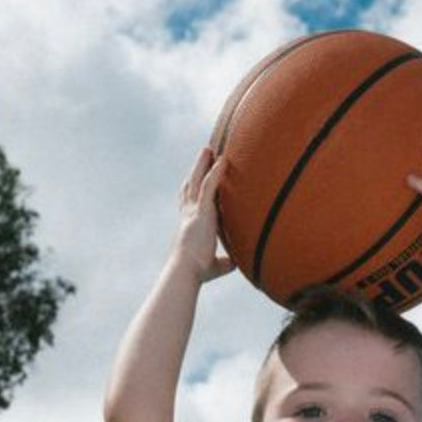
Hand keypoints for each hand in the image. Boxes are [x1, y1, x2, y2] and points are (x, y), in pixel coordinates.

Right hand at [173, 147, 233, 282]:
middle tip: (204, 154)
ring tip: (209, 149)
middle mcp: (189, 214)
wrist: (186, 270)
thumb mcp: (214, 266)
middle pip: (191, 185)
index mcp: (189, 224)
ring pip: (197, 180)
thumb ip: (224, 262)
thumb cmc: (196, 272)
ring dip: (203, 164)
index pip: (189, 202)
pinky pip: (208, 186)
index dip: (191, 190)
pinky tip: (222, 160)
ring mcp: (194, 211)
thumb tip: (235, 264)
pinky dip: (215, 172)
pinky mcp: (202, 212)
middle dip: (197, 168)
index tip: (193, 178)